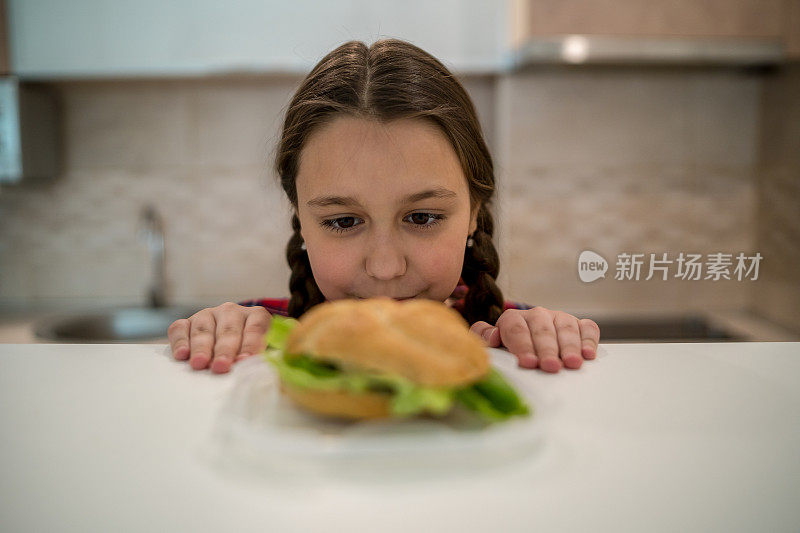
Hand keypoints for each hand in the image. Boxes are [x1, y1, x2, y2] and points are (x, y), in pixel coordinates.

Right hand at [167, 302, 271, 373]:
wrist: (227, 343)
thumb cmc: (249, 352)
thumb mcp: (264, 350)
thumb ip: (266, 356)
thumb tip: (269, 370)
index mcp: (256, 315)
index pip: (255, 328)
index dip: (251, 344)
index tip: (245, 360)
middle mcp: (232, 311)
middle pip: (229, 330)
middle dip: (225, 350)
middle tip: (221, 366)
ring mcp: (208, 314)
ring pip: (204, 329)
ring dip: (202, 347)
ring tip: (199, 363)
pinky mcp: (187, 322)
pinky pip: (181, 328)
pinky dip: (180, 341)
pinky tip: (182, 355)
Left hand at [469, 307, 599, 372]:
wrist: (526, 342)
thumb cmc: (508, 348)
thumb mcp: (490, 343)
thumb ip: (483, 337)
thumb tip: (492, 336)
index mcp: (512, 318)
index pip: (516, 329)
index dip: (522, 345)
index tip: (527, 363)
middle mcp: (537, 315)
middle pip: (542, 329)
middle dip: (547, 349)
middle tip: (551, 367)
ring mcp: (559, 318)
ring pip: (566, 327)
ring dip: (570, 346)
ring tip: (572, 363)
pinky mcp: (579, 324)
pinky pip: (587, 327)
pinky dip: (589, 340)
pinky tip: (588, 355)